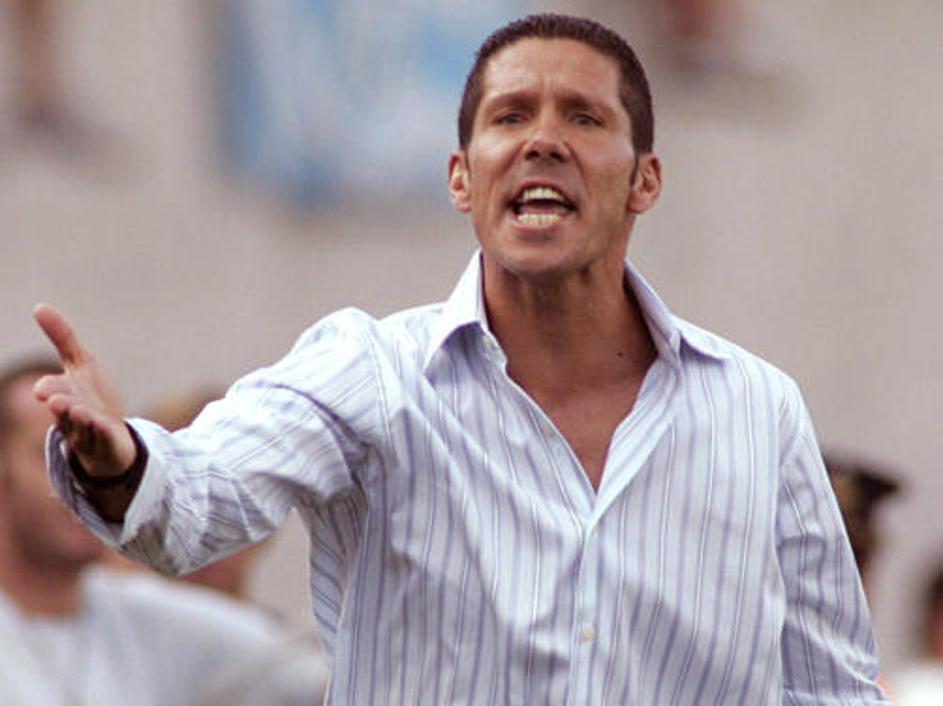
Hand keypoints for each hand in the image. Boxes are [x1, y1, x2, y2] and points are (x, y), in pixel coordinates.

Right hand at [32, 303, 135, 477]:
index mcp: (63, 393)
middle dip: (61, 404)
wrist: (109, 436)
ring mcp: (88, 431)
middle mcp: (71, 414)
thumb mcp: (80, 363)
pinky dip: (102, 432)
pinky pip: (103, 438)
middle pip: (64, 409)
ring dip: (81, 418)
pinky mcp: (106, 442)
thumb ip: (62, 337)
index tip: (43, 390)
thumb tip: (38, 306)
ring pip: (82, 426)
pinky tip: (104, 425)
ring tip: (82, 412)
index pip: (53, 389)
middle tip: (55, 399)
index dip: (49, 388)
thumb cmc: (91, 396)